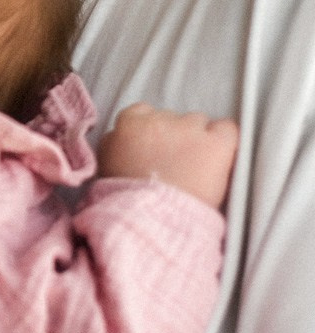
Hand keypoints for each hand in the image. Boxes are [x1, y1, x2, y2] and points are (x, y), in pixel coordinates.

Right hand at [98, 103, 238, 207]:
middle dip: (174, 136)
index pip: (142, 112)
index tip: (153, 148)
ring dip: (197, 139)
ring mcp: (189, 129)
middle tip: (174, 163)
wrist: (151, 220)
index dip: (150, 130)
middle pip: (171, 117)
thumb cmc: (125, 200)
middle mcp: (159, 120)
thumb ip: (115, 143)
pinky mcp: (216, 143)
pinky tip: (218, 158)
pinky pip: (227, 129)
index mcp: (129, 124)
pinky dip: (224, 140)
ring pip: (198, 122)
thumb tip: (122, 135)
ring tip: (195, 167)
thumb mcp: (106, 165)